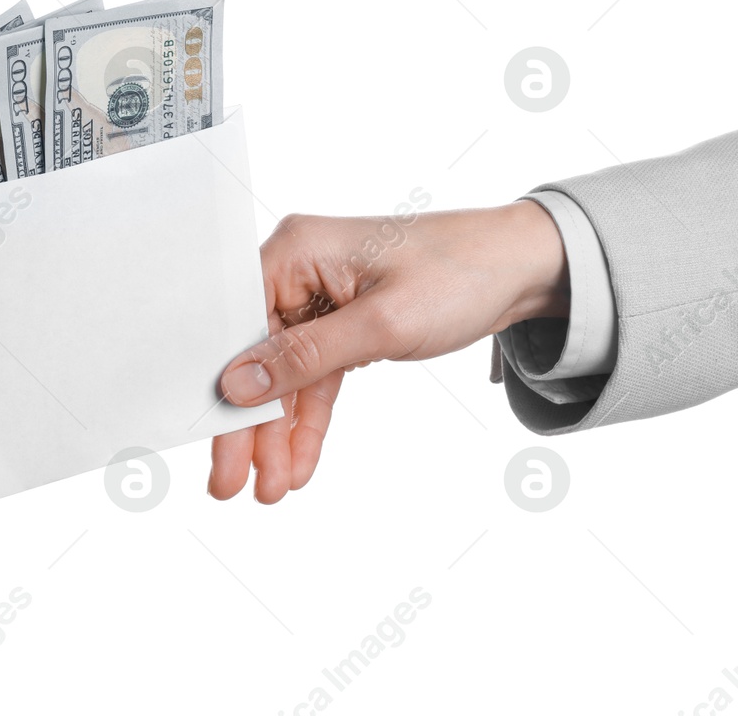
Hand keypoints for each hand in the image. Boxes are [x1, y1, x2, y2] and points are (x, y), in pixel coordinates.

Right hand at [208, 200, 568, 502]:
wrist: (524, 268)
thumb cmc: (461, 272)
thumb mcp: (381, 323)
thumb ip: (306, 357)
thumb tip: (239, 384)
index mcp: (294, 250)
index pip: (236, 323)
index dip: (221, 383)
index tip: (213, 438)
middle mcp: (298, 271)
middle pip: (256, 357)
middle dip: (248, 424)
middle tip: (230, 482)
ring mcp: (318, 299)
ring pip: (285, 377)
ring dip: (278, 432)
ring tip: (269, 487)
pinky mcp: (341, 324)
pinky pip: (315, 380)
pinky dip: (310, 420)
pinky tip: (298, 461)